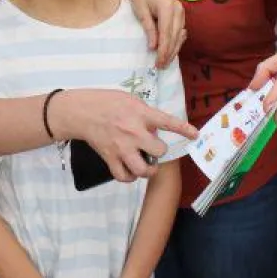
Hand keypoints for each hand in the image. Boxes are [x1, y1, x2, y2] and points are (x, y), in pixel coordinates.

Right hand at [54, 89, 196, 181]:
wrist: (81, 111)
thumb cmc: (106, 102)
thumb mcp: (130, 99)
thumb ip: (145, 113)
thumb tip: (155, 129)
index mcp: (140, 114)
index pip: (167, 122)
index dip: (183, 129)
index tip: (195, 135)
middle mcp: (133, 132)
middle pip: (159, 150)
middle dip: (160, 150)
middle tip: (153, 148)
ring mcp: (121, 147)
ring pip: (143, 169)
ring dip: (149, 170)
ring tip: (148, 166)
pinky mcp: (110, 158)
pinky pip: (124, 176)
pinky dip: (130, 178)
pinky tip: (131, 172)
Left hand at [123, 0, 186, 67]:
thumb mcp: (140, 11)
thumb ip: (148, 28)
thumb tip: (153, 47)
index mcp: (167, 7)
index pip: (167, 34)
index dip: (163, 50)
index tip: (158, 63)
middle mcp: (178, 9)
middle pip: (175, 37)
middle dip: (169, 53)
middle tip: (160, 67)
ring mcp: (181, 11)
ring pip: (179, 36)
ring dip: (173, 50)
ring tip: (165, 62)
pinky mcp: (180, 14)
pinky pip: (180, 31)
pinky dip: (176, 42)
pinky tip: (171, 52)